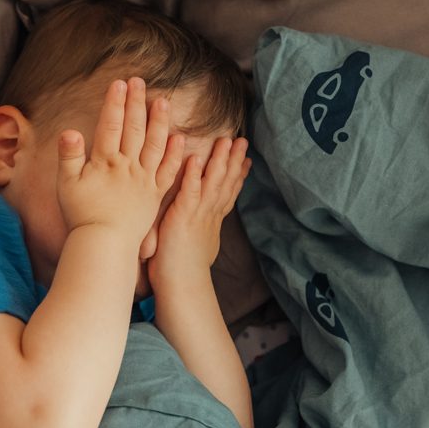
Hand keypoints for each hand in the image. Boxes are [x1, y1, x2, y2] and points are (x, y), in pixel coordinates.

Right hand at [56, 77, 183, 245]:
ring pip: (154, 145)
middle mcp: (128, 167)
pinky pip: (168, 171)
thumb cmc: (81, 215)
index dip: (115, 104)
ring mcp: (144, 180)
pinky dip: (174, 154)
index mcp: (105, 163)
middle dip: (136, 103)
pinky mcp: (155, 195)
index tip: (119, 83)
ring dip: (159, 122)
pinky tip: (180, 138)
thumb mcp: (67, 185)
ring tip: (163, 101)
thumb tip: (69, 130)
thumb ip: (69, 156)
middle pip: (134, 130)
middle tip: (140, 82)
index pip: (111, 126)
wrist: (104, 245)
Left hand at [148, 136, 250, 292]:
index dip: (238, 176)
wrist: (181, 287)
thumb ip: (201, 233)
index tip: (247, 159)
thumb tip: (205, 234)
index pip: (228, 193)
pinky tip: (196, 159)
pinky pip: (189, 192)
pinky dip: (193, 176)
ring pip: (212, 182)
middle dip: (234, 161)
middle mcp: (209, 215)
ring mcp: (198, 215)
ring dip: (220, 161)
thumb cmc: (182, 271)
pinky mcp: (183, 217)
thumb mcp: (198, 246)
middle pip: (225, 183)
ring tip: (226, 141)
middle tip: (242, 141)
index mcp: (211, 221)